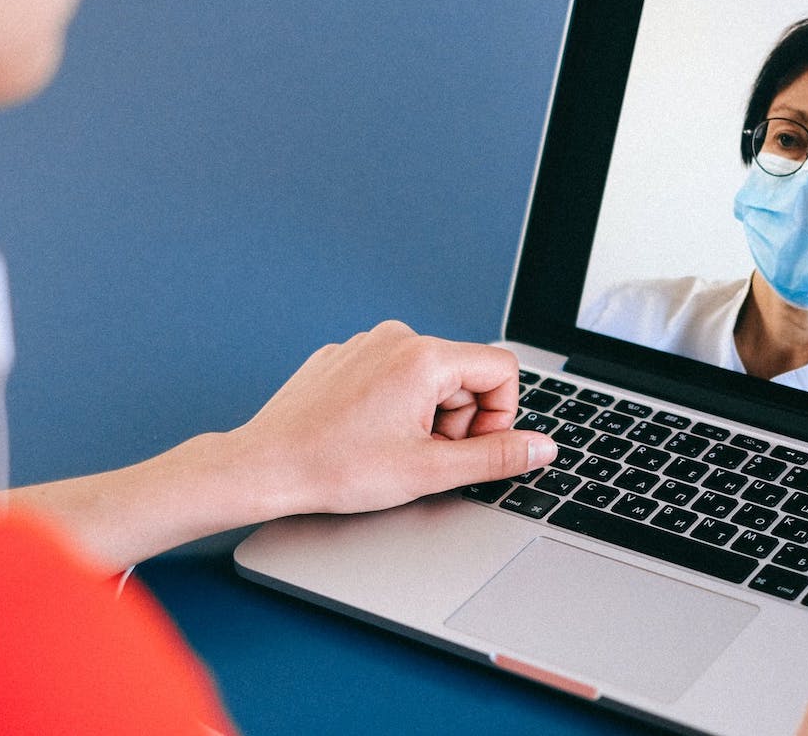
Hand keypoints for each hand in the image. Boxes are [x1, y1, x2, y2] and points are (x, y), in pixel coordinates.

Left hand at [238, 320, 557, 516]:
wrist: (266, 466)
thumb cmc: (336, 468)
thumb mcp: (430, 471)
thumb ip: (496, 457)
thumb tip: (541, 447)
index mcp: (425, 356)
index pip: (502, 371)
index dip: (498, 417)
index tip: (465, 448)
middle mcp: (397, 337)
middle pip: (465, 374)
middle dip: (458, 420)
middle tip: (422, 456)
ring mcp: (366, 342)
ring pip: (428, 377)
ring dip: (426, 416)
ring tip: (390, 448)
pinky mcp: (344, 356)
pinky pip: (391, 375)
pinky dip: (392, 406)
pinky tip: (364, 435)